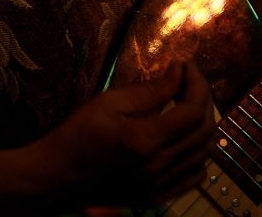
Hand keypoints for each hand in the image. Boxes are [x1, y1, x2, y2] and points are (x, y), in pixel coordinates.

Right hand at [40, 61, 214, 212]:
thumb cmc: (79, 133)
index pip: (193, 110)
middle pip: (204, 131)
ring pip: (204, 153)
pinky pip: (194, 176)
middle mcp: (159, 167)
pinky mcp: (157, 196)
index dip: (196, 83)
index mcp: (146, 141)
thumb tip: (179, 73)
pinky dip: (198, 153)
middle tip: (187, 78)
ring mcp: (160, 186)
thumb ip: (150, 90)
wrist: (57, 176)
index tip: (184, 65)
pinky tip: (183, 136)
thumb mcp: (110, 102)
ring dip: (203, 123)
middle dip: (203, 97)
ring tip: (186, 101)